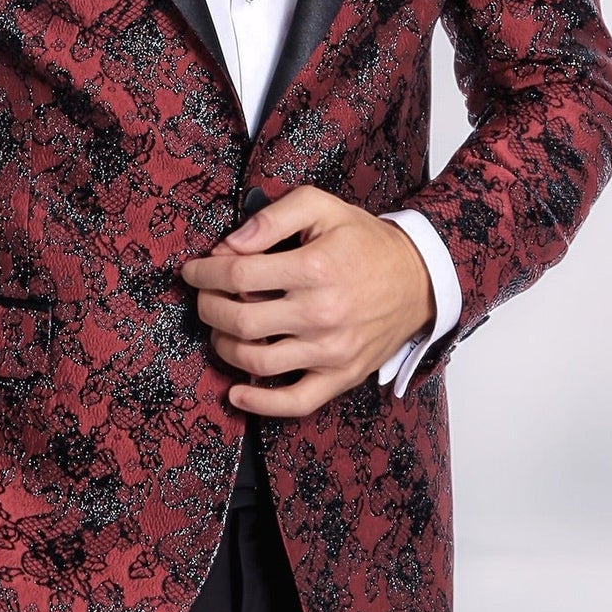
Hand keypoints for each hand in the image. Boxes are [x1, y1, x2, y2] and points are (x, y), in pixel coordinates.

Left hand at [180, 185, 435, 417]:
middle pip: (241, 320)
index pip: (238, 275)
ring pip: (257, 361)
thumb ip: (272, 218)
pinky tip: (237, 392)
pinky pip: (295, 402)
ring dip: (224, 346)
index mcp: (314, 268)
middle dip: (208, 307)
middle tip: (203, 297)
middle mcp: (321, 313)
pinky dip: (260, 404)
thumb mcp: (321, 208)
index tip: (193, 271)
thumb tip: (231, 243)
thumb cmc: (364, 241)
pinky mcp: (341, 376)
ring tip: (220, 329)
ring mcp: (331, 351)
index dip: (205, 273)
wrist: (418, 278)